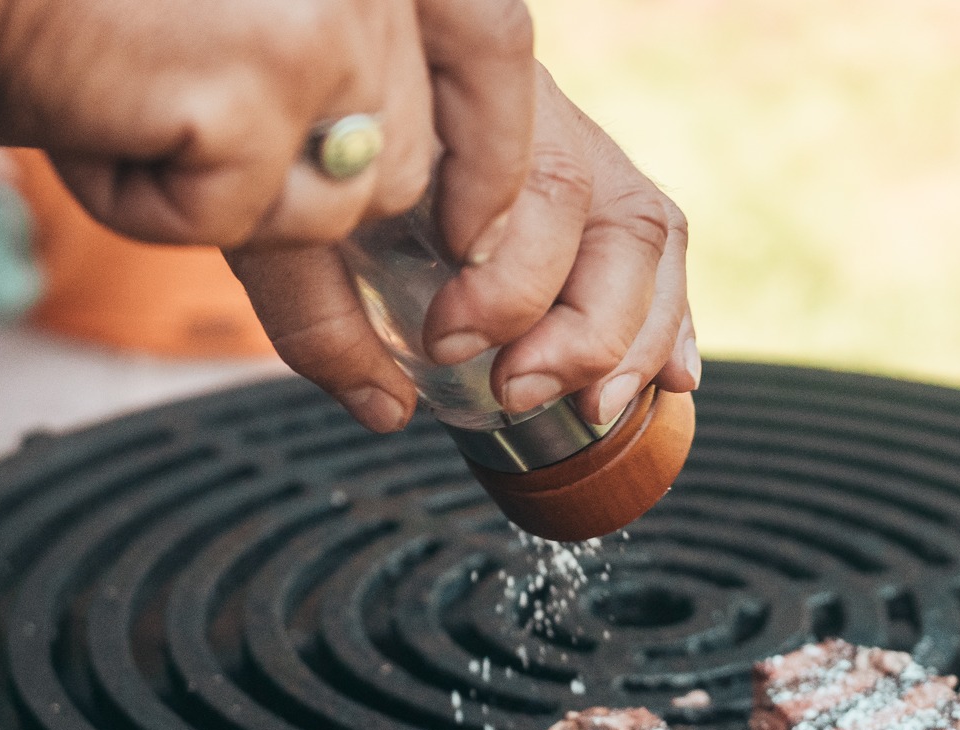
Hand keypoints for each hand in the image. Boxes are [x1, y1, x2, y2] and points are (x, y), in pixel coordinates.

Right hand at [0, 0, 533, 260]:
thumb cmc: (111, 46)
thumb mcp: (252, 128)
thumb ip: (333, 247)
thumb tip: (390, 406)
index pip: (500, 52)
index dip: (493, 156)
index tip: (456, 230)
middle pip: (412, 167)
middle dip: (307, 196)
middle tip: (202, 128)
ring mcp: (330, 23)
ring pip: (341, 206)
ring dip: (235, 200)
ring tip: (156, 118)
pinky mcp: (266, 81)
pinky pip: (254, 217)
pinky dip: (174, 205)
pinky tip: (125, 127)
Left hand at [228, 64, 698, 433]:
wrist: (319, 98)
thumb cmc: (303, 163)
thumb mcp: (288, 231)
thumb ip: (317, 314)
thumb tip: (386, 410)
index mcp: (456, 89)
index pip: (527, 178)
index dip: (508, 276)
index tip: (450, 338)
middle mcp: (530, 104)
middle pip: (600, 204)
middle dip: (577, 320)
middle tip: (519, 388)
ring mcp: (573, 138)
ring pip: (643, 225)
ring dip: (634, 332)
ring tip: (596, 406)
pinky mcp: (594, 178)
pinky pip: (657, 239)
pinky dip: (668, 315)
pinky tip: (672, 378)